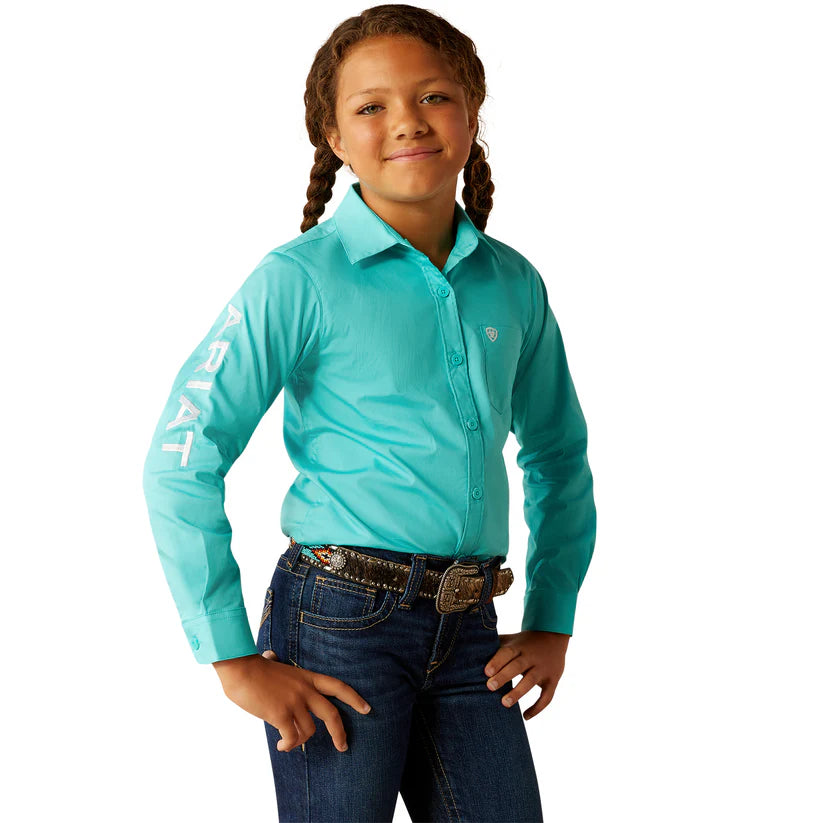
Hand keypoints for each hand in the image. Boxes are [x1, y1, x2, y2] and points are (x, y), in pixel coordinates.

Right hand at [213, 649, 371, 752]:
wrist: (240, 668)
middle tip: (343, 746)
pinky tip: (282, 746)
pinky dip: (288, 745)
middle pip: (331, 714)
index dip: (354, 698)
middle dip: (340, 733)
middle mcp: (305, 690)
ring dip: (299, 741)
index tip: (367, 708)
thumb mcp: (275, 664)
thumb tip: (270, 656)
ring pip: (309, 731)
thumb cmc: (252, 667)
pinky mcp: (281, 714)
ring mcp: (294, 702)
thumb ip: (279, 666)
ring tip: (288, 743)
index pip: (337, 686)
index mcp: (306, 677)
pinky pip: (292, 737)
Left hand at [484, 630, 569, 719]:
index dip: (497, 661)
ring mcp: (543, 669)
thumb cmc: (523, 642)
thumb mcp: (511, 639)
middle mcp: (531, 657)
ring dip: (518, 692)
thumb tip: (469, 652)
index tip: (486, 672)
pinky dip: (537, 708)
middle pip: (517, 666)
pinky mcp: (552, 681)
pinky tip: (525, 716)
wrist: (553, 636)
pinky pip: (546, 696)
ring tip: (504, 704)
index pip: (507, 652)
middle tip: (490, 687)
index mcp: (519, 646)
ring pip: (531, 681)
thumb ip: (494, 646)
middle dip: (504, 676)